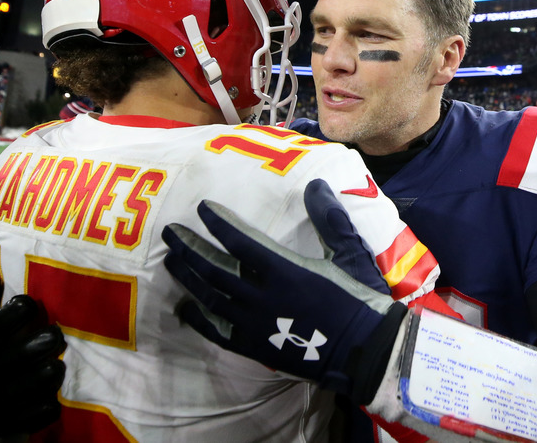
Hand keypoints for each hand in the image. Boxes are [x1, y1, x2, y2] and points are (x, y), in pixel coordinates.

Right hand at [0, 277, 66, 440]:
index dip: (21, 308)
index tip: (28, 306)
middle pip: (28, 352)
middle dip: (48, 339)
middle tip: (53, 336)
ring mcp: (0, 403)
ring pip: (43, 379)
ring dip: (54, 369)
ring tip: (54, 364)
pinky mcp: (13, 424)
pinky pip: (45, 411)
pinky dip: (51, 402)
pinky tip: (48, 394)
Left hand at [163, 180, 406, 403]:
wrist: (367, 352)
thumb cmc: (361, 300)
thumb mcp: (350, 254)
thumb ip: (329, 218)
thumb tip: (315, 184)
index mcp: (284, 269)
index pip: (239, 240)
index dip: (218, 222)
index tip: (203, 208)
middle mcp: (261, 296)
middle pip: (214, 268)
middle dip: (189, 247)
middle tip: (170, 232)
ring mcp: (254, 324)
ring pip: (210, 297)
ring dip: (188, 277)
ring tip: (170, 260)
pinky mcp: (255, 347)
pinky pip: (217, 331)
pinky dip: (198, 319)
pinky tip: (184, 308)